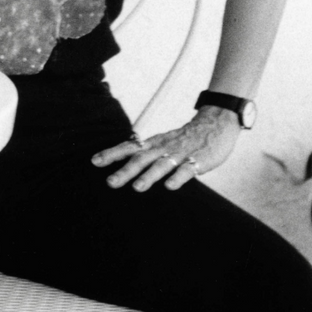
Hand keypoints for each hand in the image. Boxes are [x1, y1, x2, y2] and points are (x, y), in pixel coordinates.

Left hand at [91, 106, 241, 191]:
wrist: (217, 123)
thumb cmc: (185, 137)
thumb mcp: (162, 142)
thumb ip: (145, 153)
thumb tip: (121, 163)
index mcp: (154, 143)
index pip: (129, 147)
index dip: (112, 154)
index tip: (95, 161)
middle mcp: (164, 148)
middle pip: (141, 159)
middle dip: (125, 171)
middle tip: (110, 182)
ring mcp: (181, 154)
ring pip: (162, 165)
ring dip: (149, 176)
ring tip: (137, 188)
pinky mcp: (198, 161)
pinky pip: (187, 170)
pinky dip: (178, 178)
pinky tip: (170, 187)